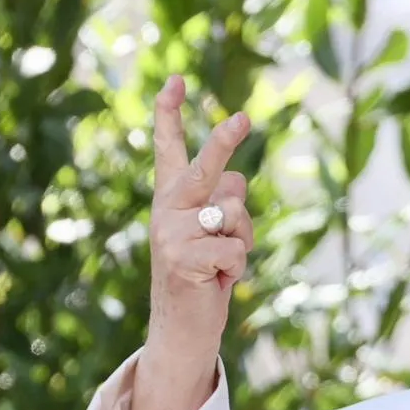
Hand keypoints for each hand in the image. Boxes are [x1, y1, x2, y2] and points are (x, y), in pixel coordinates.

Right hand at [145, 75, 254, 372]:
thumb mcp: (214, 233)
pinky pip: (234, 249)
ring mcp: (170, 235)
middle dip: (223, 143)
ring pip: (233, 215)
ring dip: (243, 242)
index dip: (169, 114)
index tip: (175, 80)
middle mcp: (166, 211)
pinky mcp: (183, 260)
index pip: (168, 150)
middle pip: (202, 169)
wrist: (183, 330)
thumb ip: (224, 200)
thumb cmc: (204, 276)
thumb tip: (238, 178)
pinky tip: (217, 283)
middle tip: (244, 117)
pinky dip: (237, 268)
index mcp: (172, 199)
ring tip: (222, 266)